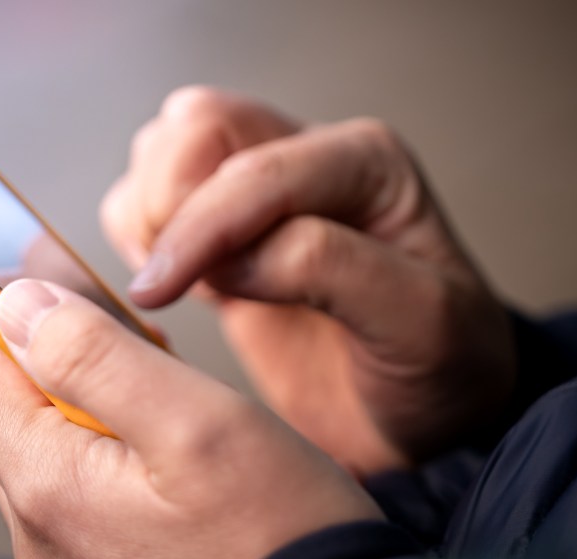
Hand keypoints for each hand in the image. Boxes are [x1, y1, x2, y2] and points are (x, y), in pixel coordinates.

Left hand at [0, 279, 380, 558]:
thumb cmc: (282, 536)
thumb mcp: (196, 421)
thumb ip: (94, 355)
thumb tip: (18, 304)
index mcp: (49, 490)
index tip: (28, 271)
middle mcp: (40, 541)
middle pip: (8, 410)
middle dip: (55, 355)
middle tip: (135, 339)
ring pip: (47, 454)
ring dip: (86, 409)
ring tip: (166, 406)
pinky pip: (77, 504)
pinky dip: (104, 463)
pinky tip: (166, 465)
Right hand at [102, 87, 515, 474]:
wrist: (420, 413)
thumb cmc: (439, 367)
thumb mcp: (421, 323)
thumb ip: (330, 268)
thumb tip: (232, 259)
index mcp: (367, 164)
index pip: (258, 169)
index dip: (200, 226)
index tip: (158, 293)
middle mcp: (310, 160)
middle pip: (197, 127)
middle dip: (168, 201)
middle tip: (174, 283)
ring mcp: (262, 191)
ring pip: (165, 150)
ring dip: (148, 213)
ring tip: (175, 285)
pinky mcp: (226, 232)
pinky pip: (151, 198)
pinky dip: (137, 234)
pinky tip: (173, 286)